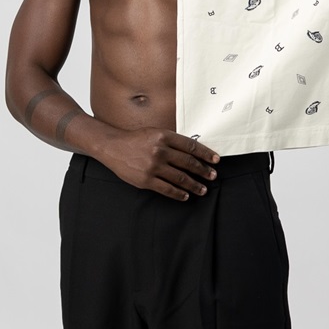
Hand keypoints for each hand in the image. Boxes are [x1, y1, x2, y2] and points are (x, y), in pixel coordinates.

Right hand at [98, 127, 219, 200]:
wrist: (113, 146)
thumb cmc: (136, 139)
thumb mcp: (154, 132)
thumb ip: (171, 141)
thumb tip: (193, 151)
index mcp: (164, 136)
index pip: (191, 146)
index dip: (205, 154)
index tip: (215, 160)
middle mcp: (160, 151)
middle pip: (188, 163)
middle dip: (203, 170)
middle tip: (212, 176)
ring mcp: (153, 166)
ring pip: (180, 178)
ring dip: (194, 185)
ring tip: (203, 189)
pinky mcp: (146, 180)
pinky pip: (167, 189)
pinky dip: (179, 193)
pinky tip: (186, 195)